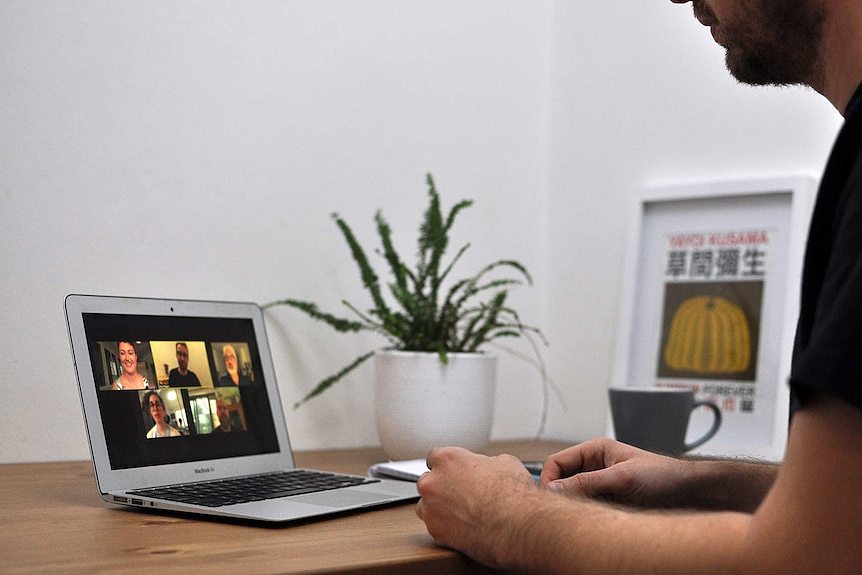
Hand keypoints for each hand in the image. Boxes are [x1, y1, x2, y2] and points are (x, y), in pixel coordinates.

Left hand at [416, 446, 536, 568]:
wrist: (518, 526)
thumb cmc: (512, 494)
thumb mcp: (504, 463)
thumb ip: (486, 463)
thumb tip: (489, 468)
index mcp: (447, 460)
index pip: (435, 457)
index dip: (448, 467)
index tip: (455, 474)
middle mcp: (433, 482)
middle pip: (427, 482)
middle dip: (441, 488)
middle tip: (461, 495)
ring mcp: (431, 509)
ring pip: (426, 507)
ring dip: (439, 509)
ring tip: (463, 514)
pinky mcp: (436, 533)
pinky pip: (435, 528)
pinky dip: (447, 528)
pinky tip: (465, 528)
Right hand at [540, 437, 694, 507]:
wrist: (690, 493)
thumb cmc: (662, 476)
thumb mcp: (622, 478)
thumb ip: (587, 482)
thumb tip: (553, 489)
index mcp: (594, 451)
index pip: (556, 462)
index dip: (548, 480)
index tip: (550, 500)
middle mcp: (594, 466)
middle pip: (561, 480)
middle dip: (559, 495)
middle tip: (561, 513)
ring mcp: (600, 485)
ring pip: (572, 497)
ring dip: (574, 507)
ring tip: (582, 518)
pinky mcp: (608, 501)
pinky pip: (587, 508)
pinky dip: (586, 515)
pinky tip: (593, 522)